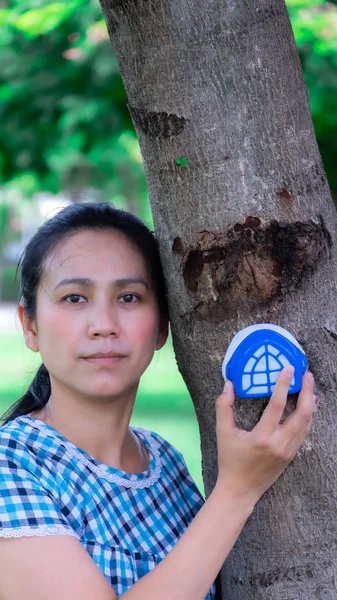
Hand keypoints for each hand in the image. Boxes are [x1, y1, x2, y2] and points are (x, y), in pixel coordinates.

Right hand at [215, 366, 314, 504]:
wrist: (240, 490)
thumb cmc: (229, 460)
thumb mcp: (222, 433)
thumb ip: (223, 407)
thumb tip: (228, 385)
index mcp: (262, 437)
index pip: (277, 405)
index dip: (283, 384)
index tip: (288, 368)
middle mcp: (279, 444)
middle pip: (302, 413)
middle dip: (306, 391)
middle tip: (306, 375)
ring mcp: (288, 451)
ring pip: (307, 423)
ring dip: (310, 403)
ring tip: (308, 387)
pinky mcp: (291, 456)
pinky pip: (304, 433)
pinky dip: (307, 417)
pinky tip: (306, 407)